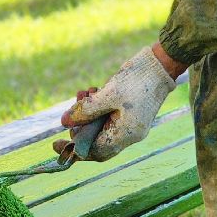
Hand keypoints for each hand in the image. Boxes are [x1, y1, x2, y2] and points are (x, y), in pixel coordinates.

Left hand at [57, 45, 181, 161]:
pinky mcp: (132, 114)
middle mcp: (130, 134)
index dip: (74, 150)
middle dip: (81, 128)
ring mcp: (132, 125)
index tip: (56, 145)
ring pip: (101, 128)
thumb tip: (64, 123)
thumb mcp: (106, 95)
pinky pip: (109, 118)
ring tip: (83, 94)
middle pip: (97, 142)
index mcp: (126, 134)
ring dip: (88, 114)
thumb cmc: (136, 80)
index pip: (95, 152)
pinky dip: (98, 108)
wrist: (160, 65)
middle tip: (72, 111)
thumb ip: (85, 110)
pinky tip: (92, 92)